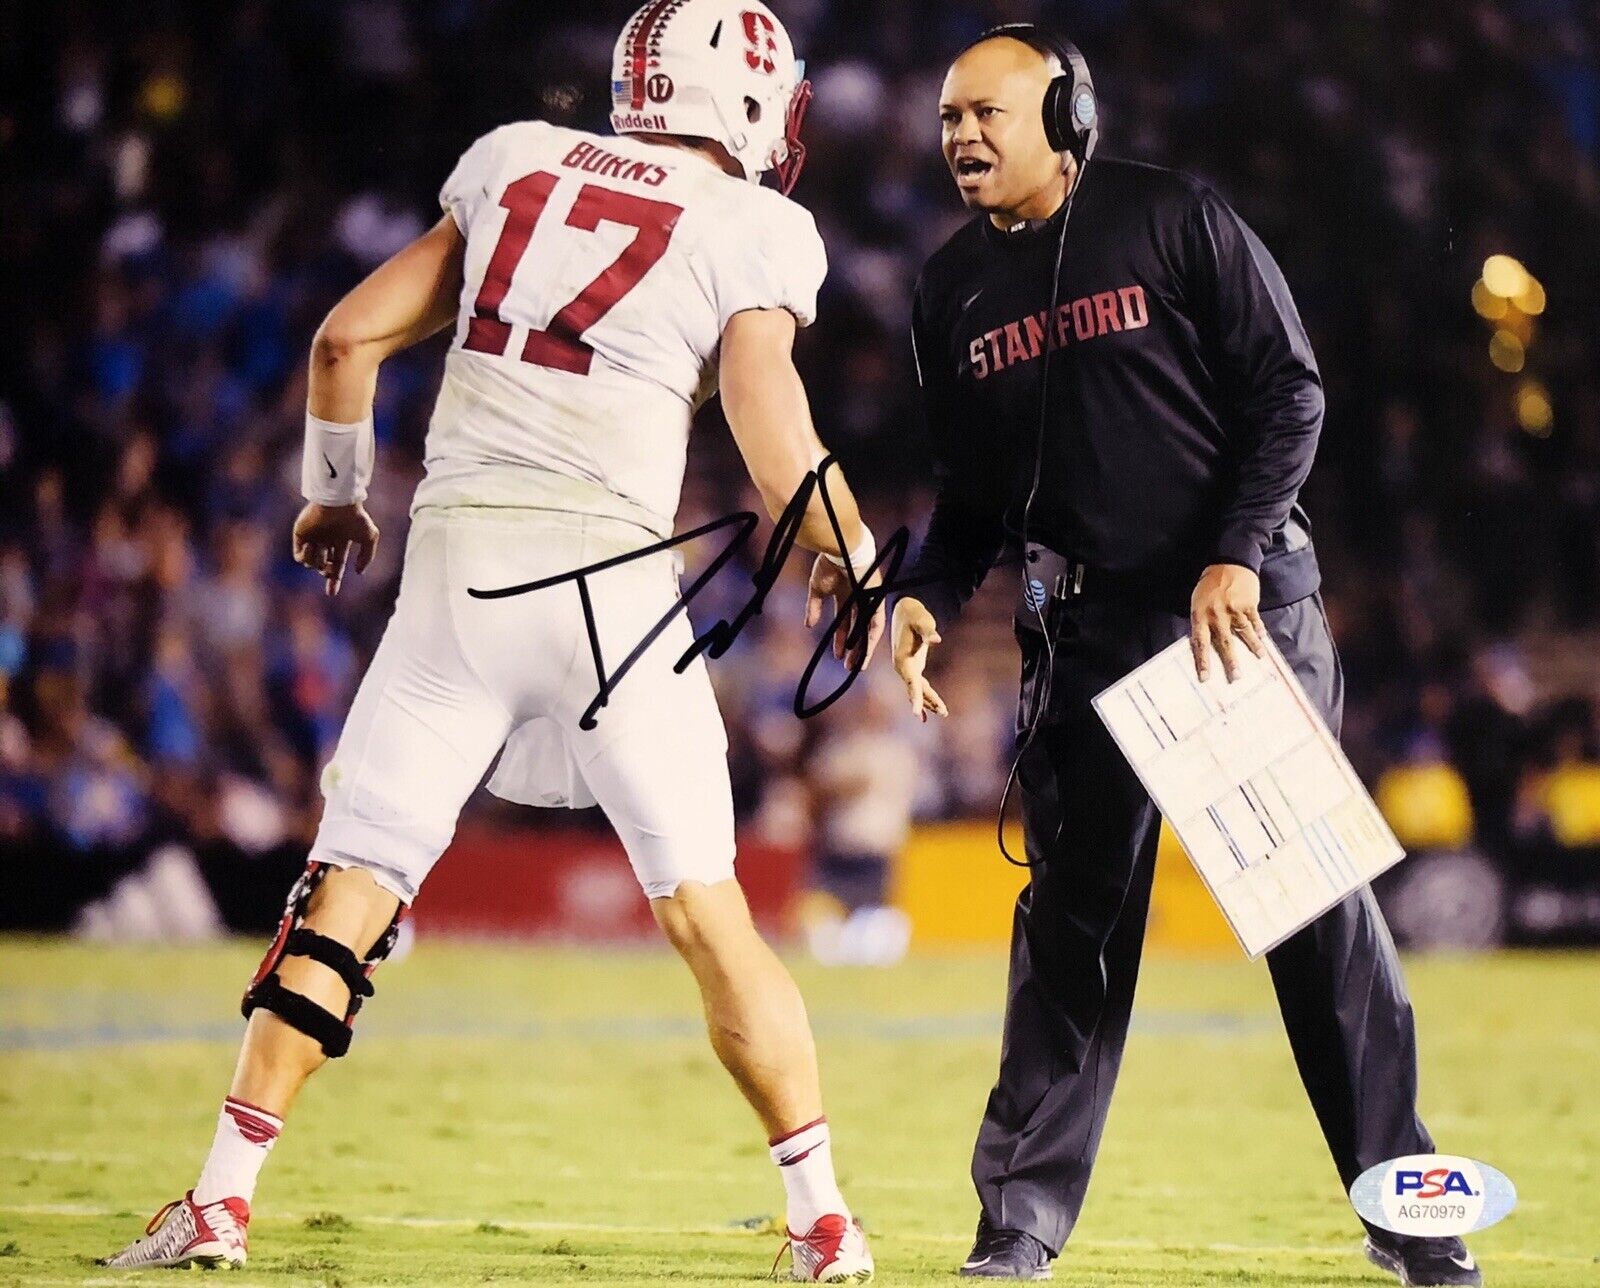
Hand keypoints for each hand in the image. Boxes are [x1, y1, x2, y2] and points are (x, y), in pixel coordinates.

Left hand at [293, 502, 378, 596]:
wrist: (338, 502)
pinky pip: (299, 556)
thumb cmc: (355, 518)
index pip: (336, 565)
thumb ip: (367, 556)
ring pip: (311, 564)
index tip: (331, 594)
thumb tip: (358, 572)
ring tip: (323, 550)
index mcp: (341, 542)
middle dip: (327, 573)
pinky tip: (313, 547)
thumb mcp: (370, 538)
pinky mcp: (300, 535)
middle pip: (323, 567)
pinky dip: (305, 557)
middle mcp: (326, 541)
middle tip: (331, 568)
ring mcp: (312, 538)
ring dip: (318, 563)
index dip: (334, 580)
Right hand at [805, 555, 884, 669]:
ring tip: (857, 665)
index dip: (840, 639)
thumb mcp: (817, 589)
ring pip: (867, 630)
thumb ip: (814, 607)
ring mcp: (869, 600)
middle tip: (848, 666)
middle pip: (857, 630)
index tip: (837, 655)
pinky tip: (866, 651)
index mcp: (845, 595)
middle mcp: (859, 600)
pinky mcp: (877, 600)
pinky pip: (876, 623)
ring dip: (863, 648)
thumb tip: (809, 626)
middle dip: (853, 649)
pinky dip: (871, 638)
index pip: (845, 623)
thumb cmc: (829, 564)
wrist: (841, 549)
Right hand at [891, 597, 947, 720]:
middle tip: (944, 712)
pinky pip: (920, 687)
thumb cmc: (915, 616)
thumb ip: (928, 631)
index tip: (915, 713)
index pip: (911, 682)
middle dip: (928, 702)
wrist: (906, 612)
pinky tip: (931, 710)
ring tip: (944, 713)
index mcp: (902, 660)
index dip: (915, 698)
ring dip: (929, 702)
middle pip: (916, 690)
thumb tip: (937, 639)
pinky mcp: (913, 668)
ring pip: (918, 691)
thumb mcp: (923, 622)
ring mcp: (907, 669)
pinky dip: (926, 698)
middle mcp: (902, 668)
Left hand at [1190, 562, 1264, 681]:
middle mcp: (1217, 615)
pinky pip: (1254, 621)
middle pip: (1224, 643)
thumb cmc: (1209, 586)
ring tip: (1260, 658)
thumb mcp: (1198, 602)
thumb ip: (1202, 623)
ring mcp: (1234, 610)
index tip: (1205, 678)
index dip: (1203, 662)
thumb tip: (1207, 645)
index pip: (1200, 643)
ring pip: (1244, 633)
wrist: (1228, 563)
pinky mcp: (1249, 604)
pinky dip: (1259, 630)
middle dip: (1230, 661)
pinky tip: (1263, 638)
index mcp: (1200, 616)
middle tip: (1235, 677)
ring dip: (1253, 647)